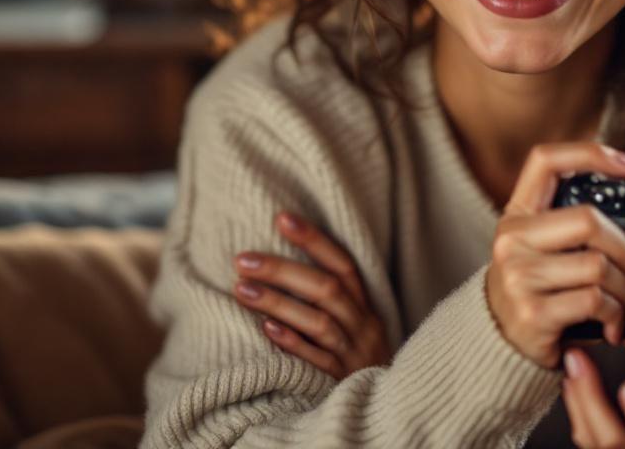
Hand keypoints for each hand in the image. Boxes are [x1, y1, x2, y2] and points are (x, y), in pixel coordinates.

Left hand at [233, 211, 391, 379]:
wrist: (382, 407)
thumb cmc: (355, 354)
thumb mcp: (353, 322)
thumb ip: (327, 296)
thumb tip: (279, 261)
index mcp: (365, 305)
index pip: (342, 264)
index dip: (315, 239)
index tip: (282, 218)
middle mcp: (363, 325)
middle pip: (326, 290)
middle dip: (284, 270)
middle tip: (243, 259)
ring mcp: (353, 353)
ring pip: (319, 322)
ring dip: (279, 303)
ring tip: (241, 289)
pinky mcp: (339, 381)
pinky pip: (316, 359)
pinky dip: (293, 342)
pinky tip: (266, 328)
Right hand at [485, 142, 624, 368]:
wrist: (497, 342)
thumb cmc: (531, 288)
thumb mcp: (536, 246)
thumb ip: (570, 225)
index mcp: (517, 213)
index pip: (546, 161)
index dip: (591, 153)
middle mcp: (512, 240)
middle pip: (589, 220)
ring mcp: (520, 276)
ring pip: (599, 266)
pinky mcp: (534, 312)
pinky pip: (596, 301)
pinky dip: (616, 315)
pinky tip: (613, 325)